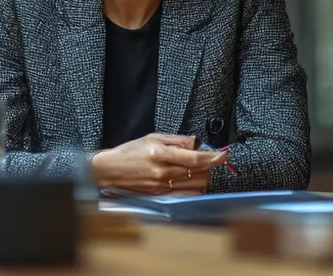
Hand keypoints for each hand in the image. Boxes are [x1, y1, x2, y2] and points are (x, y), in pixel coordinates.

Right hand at [91, 133, 226, 194]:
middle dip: (207, 166)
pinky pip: (186, 195)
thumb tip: (196, 142)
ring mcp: (162, 187)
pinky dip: (193, 188)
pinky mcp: (160, 196)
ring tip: (194, 169)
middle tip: (203, 159)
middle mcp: (163, 172)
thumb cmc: (129, 152)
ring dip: (202, 177)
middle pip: (199, 173)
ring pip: (195, 186)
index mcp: (161, 154)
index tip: (224, 154)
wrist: (109, 171)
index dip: (213, 157)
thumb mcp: (152, 137)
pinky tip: (189, 181)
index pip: (195, 159)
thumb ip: (177, 140)